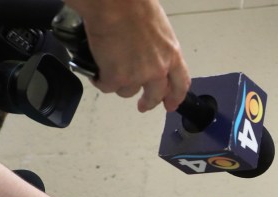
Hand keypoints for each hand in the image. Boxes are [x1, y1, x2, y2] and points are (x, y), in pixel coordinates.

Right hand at [68, 0, 189, 111]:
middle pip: (155, 95)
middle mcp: (158, 70)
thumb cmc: (134, 6)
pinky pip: (107, 87)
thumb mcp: (159, 29)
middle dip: (148, 103)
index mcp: (172, 55)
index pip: (180, 84)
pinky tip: (97, 72)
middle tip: (142, 106)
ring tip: (110, 68)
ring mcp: (137, 76)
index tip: (170, 105)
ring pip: (127, 92)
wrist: (113, 3)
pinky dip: (100, 80)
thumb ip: (159, 49)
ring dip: (119, 84)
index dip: (176, 97)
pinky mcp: (116, 78)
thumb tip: (151, 57)